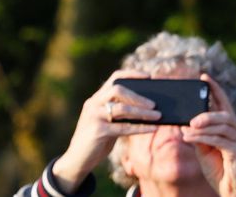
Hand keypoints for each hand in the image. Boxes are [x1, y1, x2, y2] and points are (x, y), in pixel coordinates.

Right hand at [51, 69, 160, 191]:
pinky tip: (152, 128)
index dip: (132, 74)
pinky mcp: (98, 131)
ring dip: (143, 112)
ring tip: (158, 116)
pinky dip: (140, 127)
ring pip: (122, 108)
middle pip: (118, 90)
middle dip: (138, 96)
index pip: (114, 78)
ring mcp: (94, 116)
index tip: (148, 77)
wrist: (76, 160)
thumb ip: (119, 115)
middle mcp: (93, 104)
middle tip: (154, 104)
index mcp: (95, 99)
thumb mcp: (106, 123)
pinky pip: (123, 127)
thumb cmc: (96, 141)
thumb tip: (147, 110)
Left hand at [181, 74, 235, 196]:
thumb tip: (186, 122)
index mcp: (235, 128)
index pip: (225, 104)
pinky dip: (203, 138)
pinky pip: (220, 140)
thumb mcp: (205, 149)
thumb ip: (199, 134)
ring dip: (202, 127)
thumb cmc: (219, 170)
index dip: (215, 89)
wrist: (231, 192)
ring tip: (187, 129)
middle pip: (225, 114)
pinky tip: (190, 138)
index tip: (204, 77)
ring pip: (222, 126)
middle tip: (191, 118)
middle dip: (207, 113)